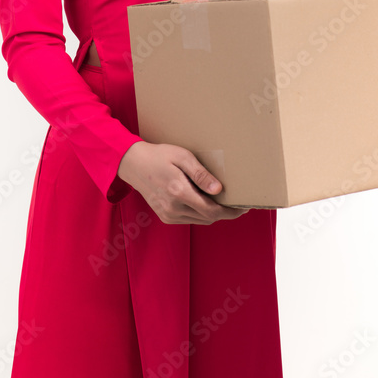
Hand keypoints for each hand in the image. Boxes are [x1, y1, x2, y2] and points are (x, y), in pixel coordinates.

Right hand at [117, 141, 250, 224]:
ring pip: (200, 221)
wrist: (134, 164)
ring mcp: (168, 215)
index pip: (212, 211)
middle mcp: (174, 208)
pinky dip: (201, 214)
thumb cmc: (160, 156)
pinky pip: (190, 219)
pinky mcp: (166, 216)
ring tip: (226, 203)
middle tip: (239, 205)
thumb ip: (201, 174)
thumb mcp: (182, 157)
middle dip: (226, 214)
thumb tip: (219, 189)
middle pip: (209, 218)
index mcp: (179, 193)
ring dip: (214, 214)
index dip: (230, 212)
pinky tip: (207, 203)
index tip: (243, 207)